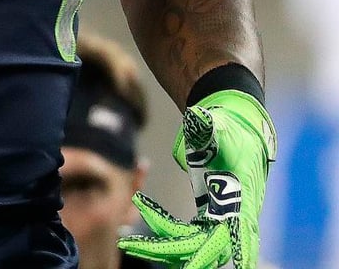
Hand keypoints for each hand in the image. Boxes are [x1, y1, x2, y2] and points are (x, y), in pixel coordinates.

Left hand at [117, 90, 275, 268]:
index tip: (195, 267)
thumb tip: (198, 118)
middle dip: (170, 250)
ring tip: (130, 245)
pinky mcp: (210, 216)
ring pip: (193, 245)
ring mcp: (221, 219)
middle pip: (204, 247)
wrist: (239, 133)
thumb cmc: (231, 132)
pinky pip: (188, 235)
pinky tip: (146, 241)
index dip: (216, 253)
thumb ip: (211, 127)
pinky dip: (168, 236)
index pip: (231, 235)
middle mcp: (233, 218)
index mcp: (241, 201)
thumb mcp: (222, 128)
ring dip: (165, 248)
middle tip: (131, 247)